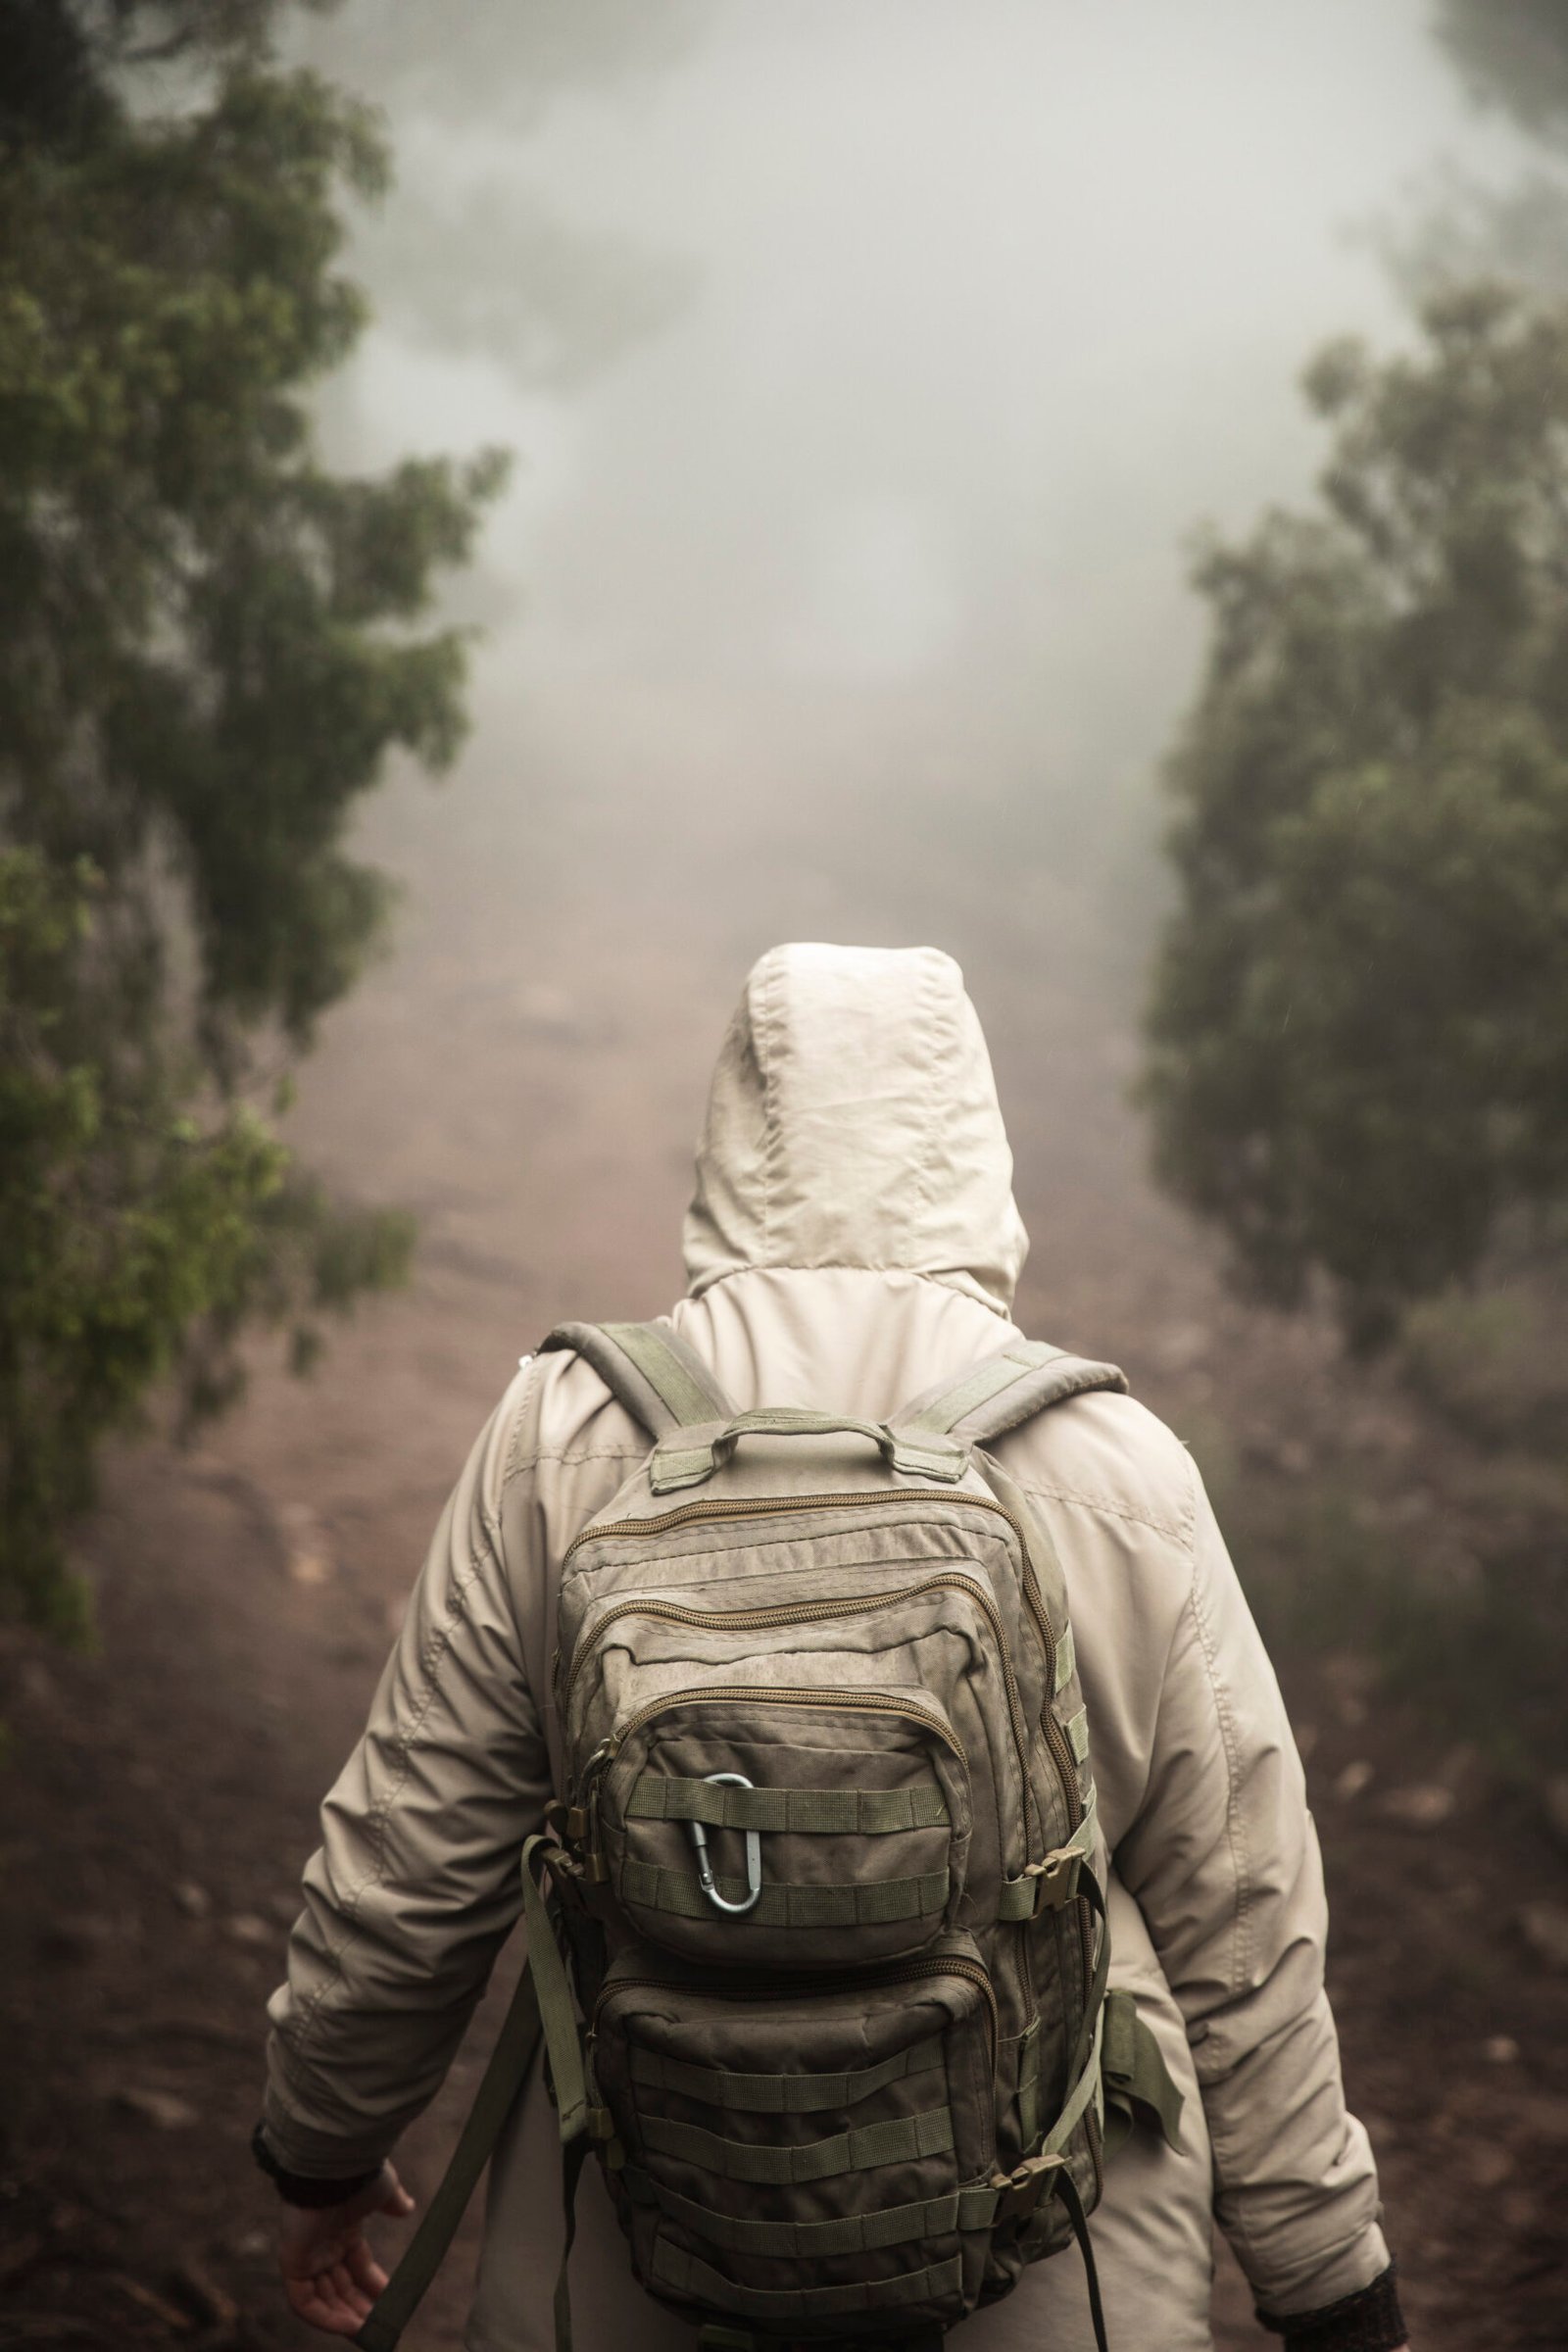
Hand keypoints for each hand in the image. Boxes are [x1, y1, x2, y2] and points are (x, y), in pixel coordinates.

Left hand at [277, 2161, 415, 2337]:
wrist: (333, 2166)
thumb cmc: (359, 2176)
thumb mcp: (384, 2190)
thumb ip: (393, 2202)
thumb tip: (408, 2207)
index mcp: (343, 2229)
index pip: (358, 2266)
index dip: (373, 2285)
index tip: (391, 2302)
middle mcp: (323, 2245)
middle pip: (339, 2287)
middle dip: (359, 2309)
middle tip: (378, 2328)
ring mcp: (307, 2255)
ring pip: (323, 2299)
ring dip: (344, 2318)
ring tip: (367, 2334)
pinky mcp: (293, 2263)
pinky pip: (304, 2302)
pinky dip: (324, 2317)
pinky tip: (349, 2326)